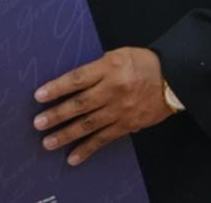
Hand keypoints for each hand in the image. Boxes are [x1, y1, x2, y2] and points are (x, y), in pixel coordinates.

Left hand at [32, 48, 173, 165]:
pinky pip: (104, 139)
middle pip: (79, 104)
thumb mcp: (119, 54)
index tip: (39, 96)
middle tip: (38, 123)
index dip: (57, 88)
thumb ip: (98, 66)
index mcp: (109, 68)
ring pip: (88, 124)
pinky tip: (73, 157)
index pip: (77, 79)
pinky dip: (87, 149)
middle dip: (57, 114)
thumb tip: (75, 79)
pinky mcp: (127, 125)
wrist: (173, 79)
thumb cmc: (144, 63)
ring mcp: (119, 110)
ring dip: (66, 134)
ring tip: (48, 142)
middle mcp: (112, 90)